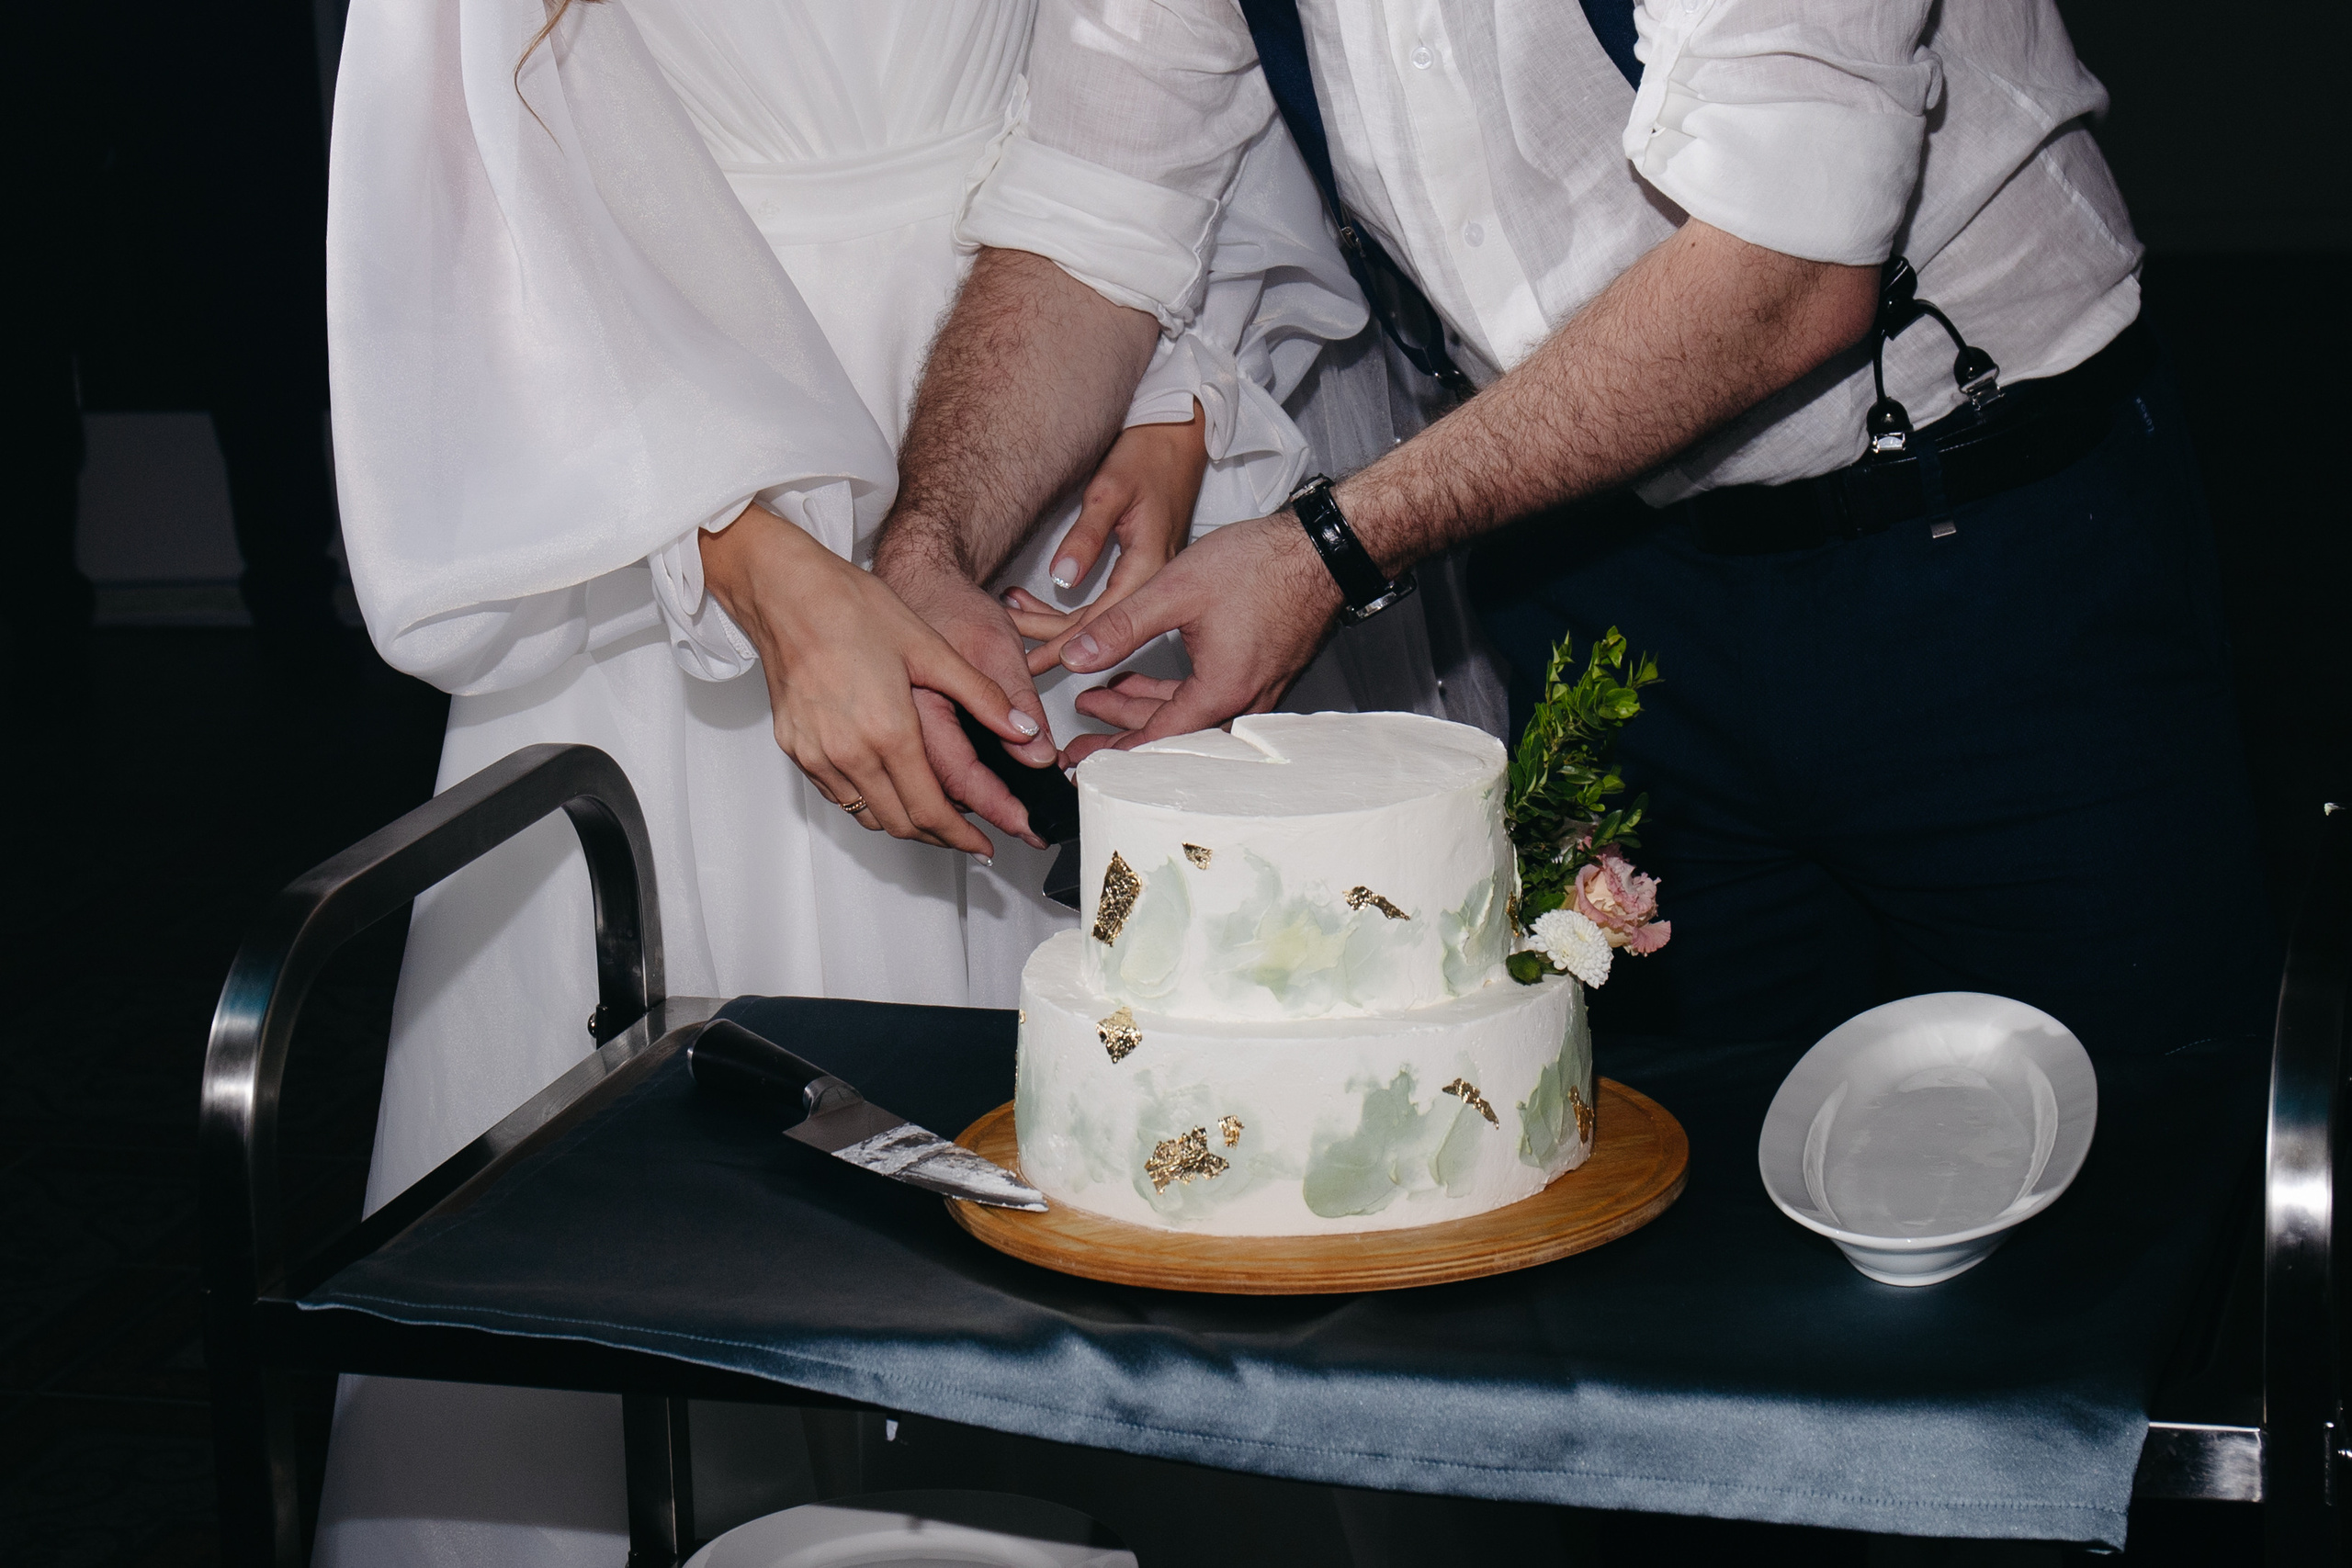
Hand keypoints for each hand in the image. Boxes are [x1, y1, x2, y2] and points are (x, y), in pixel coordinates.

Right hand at [699, 505, 1039, 855]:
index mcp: (887, 731)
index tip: (984, 845)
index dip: (964, 837)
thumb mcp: (930, 648)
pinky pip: (840, 795)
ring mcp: (817, 754)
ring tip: (936, 815)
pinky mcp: (796, 748)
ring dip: (906, 823)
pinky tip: (891, 786)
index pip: (932, 810)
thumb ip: (982, 697)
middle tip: (969, 837)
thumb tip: (1023, 731)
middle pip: (903, 824)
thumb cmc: (850, 608)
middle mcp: (848, 752)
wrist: (785, 590)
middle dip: (941, 838)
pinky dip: (870, 802)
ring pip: (869, 815)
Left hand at [1004, 404, 1206, 674]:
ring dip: (1051, 623)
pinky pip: (1102, 602)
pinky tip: (1035, 599)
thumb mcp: (1111, 491)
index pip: (1098, 625)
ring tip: (1009, 616)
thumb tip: (1062, 579)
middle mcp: (1151, 581)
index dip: (1057, 647)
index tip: (1023, 664)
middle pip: (1094, 629)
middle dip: (1046, 639)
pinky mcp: (1140, 568)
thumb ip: (1086, 537)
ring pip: (1095, 619)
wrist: (1180, 436)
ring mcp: (1147, 577)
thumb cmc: (1150, 455)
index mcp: (1148, 568)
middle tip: (1003, 644)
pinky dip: (1065, 606)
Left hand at [1055, 510, 1343, 762]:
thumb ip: (1121, 627)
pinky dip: (1174, 694)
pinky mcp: (1264, 672)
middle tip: (1084, 736)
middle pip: (1174, 733)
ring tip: (1106, 696)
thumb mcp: (1175, 590)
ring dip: (1147, 708)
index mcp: (1221, 690)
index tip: (1084, 760)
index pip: (1157, 739)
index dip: (1114, 750)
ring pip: (1191, 714)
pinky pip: (1211, 698)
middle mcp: (1245, 699)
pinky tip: (1150, 678)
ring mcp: (1258, 688)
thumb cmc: (1262, 564)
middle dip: (1122, 732)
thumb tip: (1077, 656)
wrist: (1321, 548)